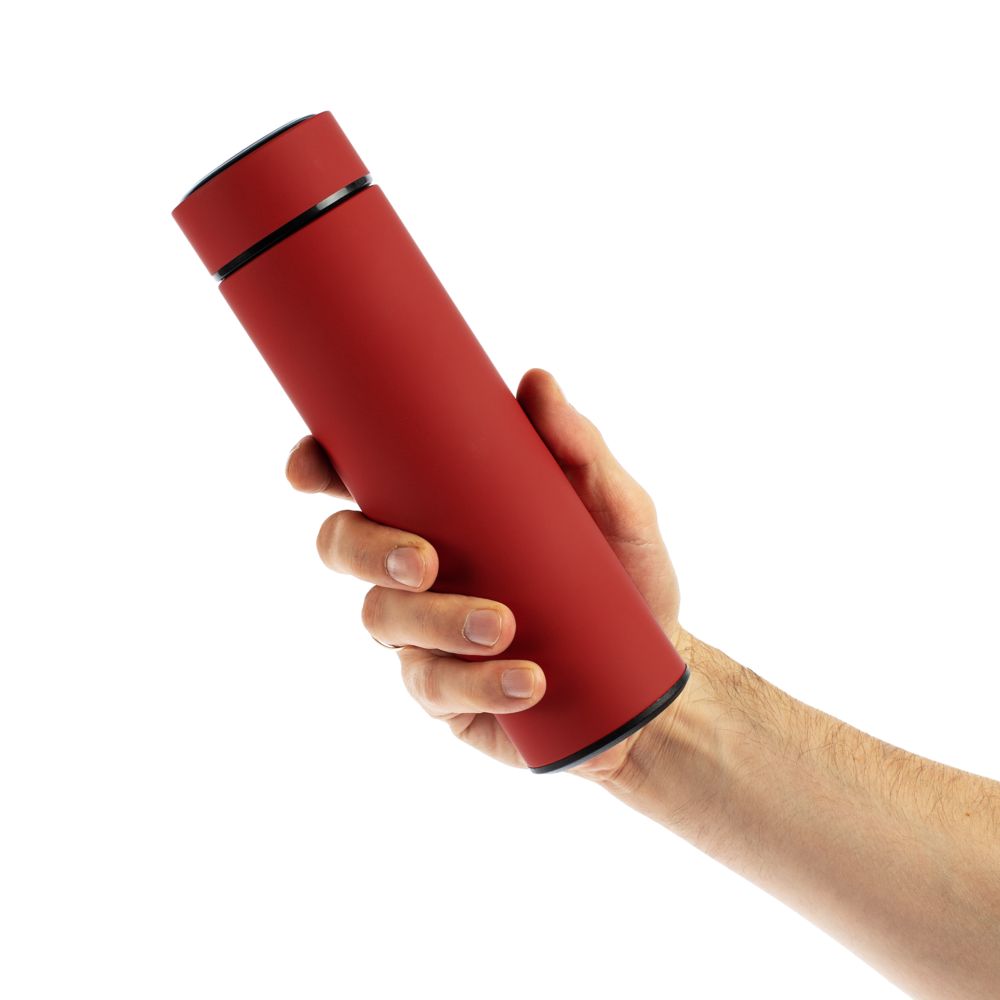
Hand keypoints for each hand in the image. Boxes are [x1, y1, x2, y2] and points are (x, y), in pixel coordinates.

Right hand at [285, 368, 683, 782]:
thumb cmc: (618, 574)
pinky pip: (434, 687)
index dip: (318, 467)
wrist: (648, 672)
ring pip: (382, 620)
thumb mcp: (612, 506)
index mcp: (439, 510)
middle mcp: (415, 568)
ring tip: (505, 626)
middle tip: (425, 561)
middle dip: (369, 549)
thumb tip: (538, 382)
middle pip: (344, 547)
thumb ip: (579, 449)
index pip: (358, 480)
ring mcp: (424, 632)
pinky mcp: (447, 691)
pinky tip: (527, 680)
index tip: (310, 468)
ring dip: (438, 621)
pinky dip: (478, 683)